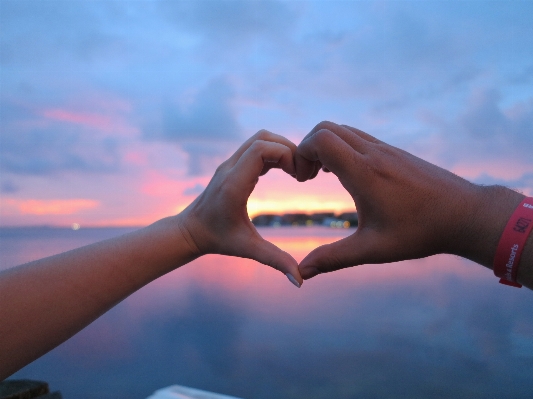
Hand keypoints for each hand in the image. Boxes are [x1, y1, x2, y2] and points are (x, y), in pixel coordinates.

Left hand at [179, 130, 302, 286]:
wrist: (191, 231)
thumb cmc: (218, 240)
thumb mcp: (248, 249)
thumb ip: (275, 261)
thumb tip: (300, 281)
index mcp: (234, 184)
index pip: (261, 149)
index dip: (286, 155)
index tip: (299, 176)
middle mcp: (230, 168)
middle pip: (263, 138)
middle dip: (289, 149)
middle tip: (302, 172)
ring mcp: (229, 164)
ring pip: (259, 139)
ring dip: (281, 148)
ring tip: (296, 170)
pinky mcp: (232, 165)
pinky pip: (255, 147)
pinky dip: (274, 152)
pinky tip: (285, 171)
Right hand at [295, 121, 524, 279]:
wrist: (465, 214)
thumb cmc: (420, 232)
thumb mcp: (372, 249)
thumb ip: (333, 258)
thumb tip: (301, 274)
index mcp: (364, 172)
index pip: (321, 139)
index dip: (302, 153)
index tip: (303, 179)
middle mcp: (373, 153)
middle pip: (327, 127)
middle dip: (308, 148)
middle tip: (309, 177)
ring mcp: (385, 149)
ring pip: (343, 130)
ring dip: (326, 147)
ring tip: (325, 176)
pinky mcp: (394, 152)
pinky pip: (359, 137)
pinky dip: (343, 148)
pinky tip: (349, 176)